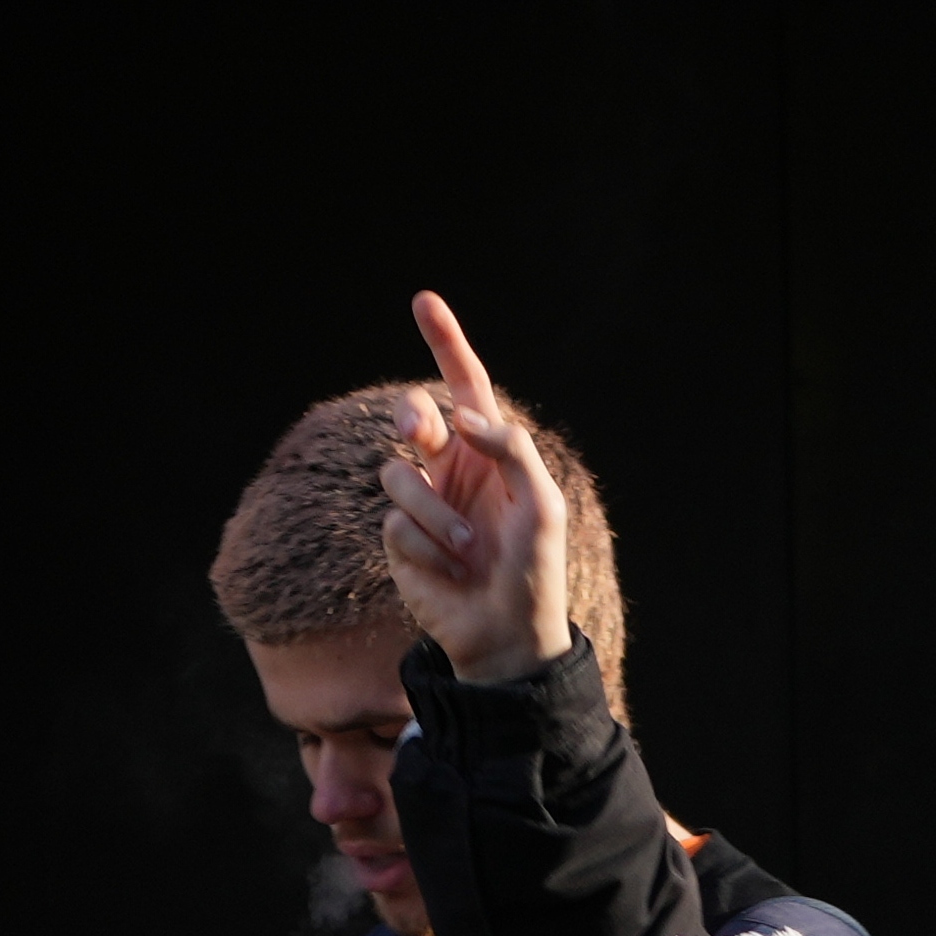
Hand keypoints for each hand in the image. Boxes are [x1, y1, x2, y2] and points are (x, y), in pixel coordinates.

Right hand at [376, 288, 574, 685]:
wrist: (504, 634)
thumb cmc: (533, 571)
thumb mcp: (540, 503)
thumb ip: (508, 448)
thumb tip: (460, 417)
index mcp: (490, 452)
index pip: (465, 386)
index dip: (446, 343)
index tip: (424, 301)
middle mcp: (452, 467)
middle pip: (415, 416)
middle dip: (412, 418)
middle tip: (419, 432)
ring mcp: (423, 501)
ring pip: (399, 475)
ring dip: (435, 516)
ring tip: (465, 551)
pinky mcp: (400, 537)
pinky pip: (395, 521)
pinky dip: (425, 547)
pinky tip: (447, 570)